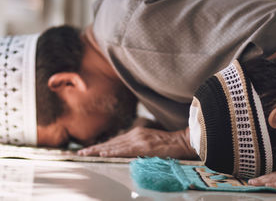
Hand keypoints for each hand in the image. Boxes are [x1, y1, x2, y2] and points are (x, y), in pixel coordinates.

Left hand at [78, 126, 196, 158]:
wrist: (183, 141)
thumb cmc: (170, 145)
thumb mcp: (151, 143)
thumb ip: (139, 147)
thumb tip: (127, 155)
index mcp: (136, 134)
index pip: (115, 142)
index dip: (100, 146)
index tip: (88, 150)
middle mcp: (135, 134)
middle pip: (111, 143)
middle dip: (94, 148)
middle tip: (79, 153)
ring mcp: (139, 139)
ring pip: (114, 145)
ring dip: (98, 150)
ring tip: (85, 154)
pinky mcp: (144, 146)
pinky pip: (125, 150)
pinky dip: (113, 151)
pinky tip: (103, 154)